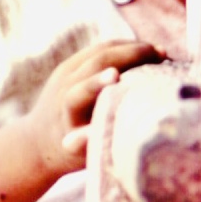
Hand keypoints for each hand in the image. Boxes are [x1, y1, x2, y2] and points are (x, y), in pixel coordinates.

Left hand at [27, 40, 163, 173]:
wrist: (39, 140)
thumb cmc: (69, 153)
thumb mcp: (80, 154)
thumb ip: (94, 143)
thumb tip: (116, 139)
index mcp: (65, 112)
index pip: (79, 93)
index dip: (96, 83)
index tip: (115, 76)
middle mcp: (63, 86)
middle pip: (95, 62)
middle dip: (130, 55)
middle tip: (162, 57)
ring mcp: (66, 71)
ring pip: (101, 50)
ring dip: (132, 47)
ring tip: (160, 53)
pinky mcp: (72, 63)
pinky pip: (101, 49)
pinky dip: (125, 48)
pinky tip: (147, 52)